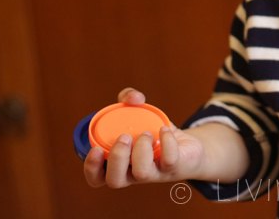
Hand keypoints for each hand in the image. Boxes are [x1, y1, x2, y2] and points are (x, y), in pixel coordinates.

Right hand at [83, 88, 206, 188]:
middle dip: (116, 157)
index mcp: (119, 165)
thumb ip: (128, 99)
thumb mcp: (138, 113)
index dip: (91, 167)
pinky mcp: (174, 168)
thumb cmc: (155, 132)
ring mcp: (154, 174)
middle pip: (115, 181)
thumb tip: (133, 98)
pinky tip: (164, 130)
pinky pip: (169, 160)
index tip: (96, 148)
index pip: (97, 179)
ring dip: (141, 149)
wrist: (187, 146)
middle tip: (125, 137)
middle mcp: (134, 175)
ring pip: (142, 173)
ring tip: (147, 133)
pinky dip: (166, 141)